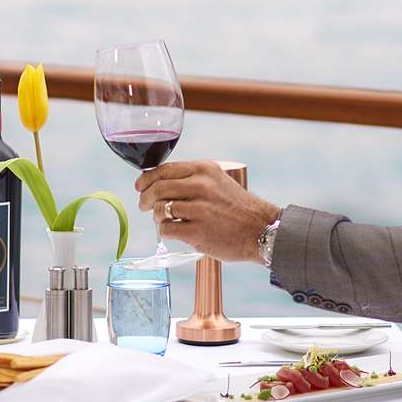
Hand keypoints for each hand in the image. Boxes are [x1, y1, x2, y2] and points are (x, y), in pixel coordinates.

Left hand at [136, 160, 280, 262]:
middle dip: (146, 198)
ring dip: (157, 216)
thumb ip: (193, 178)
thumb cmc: (238, 208)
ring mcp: (199, 210)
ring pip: (160, 209)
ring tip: (163, 220)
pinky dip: (165, 231)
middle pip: (157, 189)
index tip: (141, 186)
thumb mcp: (218, 181)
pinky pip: (166, 229)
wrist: (261, 230)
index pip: (164, 169)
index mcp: (204, 170)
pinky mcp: (197, 232)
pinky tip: (172, 231)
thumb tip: (159, 181)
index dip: (147, 179)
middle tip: (144, 205)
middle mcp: (201, 186)